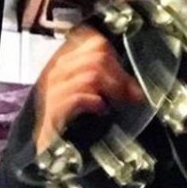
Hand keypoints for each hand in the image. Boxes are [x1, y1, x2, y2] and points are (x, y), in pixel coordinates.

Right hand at [34, 25, 143, 153]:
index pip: (94, 41)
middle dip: (119, 76)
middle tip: (128, 94)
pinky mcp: (55, 108)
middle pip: (97, 58)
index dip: (114, 56)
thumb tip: (136, 90)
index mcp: (68, 62)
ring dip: (112, 89)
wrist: (50, 146)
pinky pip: (79, 96)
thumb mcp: (91, 95)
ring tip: (117, 102)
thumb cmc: (71, 119)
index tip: (123, 74)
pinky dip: (95, 102)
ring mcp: (55, 89)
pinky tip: (101, 110)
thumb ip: (111, 85)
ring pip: (91, 74)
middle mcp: (60, 72)